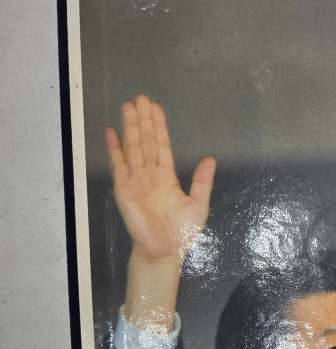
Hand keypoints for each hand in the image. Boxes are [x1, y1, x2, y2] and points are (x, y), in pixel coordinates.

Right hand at [105, 94, 215, 264]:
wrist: (164, 250)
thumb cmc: (181, 232)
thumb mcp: (199, 203)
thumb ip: (202, 181)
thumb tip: (210, 159)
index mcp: (166, 177)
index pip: (162, 146)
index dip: (159, 127)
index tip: (156, 108)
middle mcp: (150, 175)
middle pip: (146, 141)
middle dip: (144, 120)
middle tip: (141, 97)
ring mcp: (135, 180)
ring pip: (133, 147)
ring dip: (131, 126)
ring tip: (129, 106)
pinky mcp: (124, 188)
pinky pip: (118, 163)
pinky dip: (114, 147)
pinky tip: (111, 130)